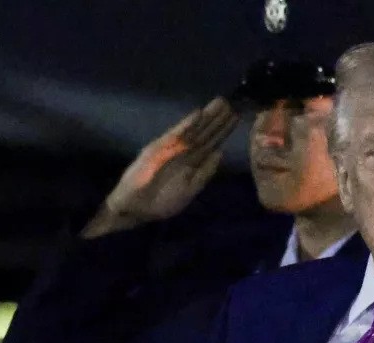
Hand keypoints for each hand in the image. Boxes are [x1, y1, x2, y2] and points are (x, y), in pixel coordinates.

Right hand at [82, 98, 238, 237]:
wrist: (135, 209)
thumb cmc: (162, 201)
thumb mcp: (190, 188)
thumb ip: (205, 172)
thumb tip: (220, 153)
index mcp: (192, 161)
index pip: (211, 142)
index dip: (224, 130)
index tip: (237, 116)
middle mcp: (183, 151)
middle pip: (204, 132)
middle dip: (218, 118)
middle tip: (234, 101)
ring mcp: (170, 148)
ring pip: (193, 130)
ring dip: (206, 117)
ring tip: (221, 102)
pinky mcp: (157, 149)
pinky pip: (175, 136)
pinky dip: (186, 125)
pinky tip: (198, 114)